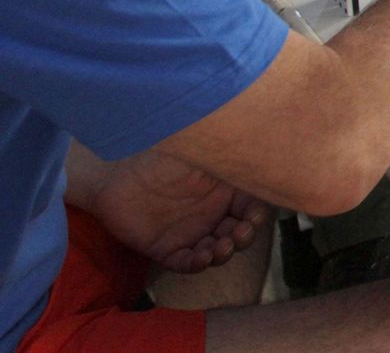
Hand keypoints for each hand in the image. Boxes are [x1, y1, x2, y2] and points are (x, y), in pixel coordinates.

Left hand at [76, 148, 271, 273]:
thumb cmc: (158, 158)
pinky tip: (202, 258)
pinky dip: (198, 264)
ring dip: (223, 252)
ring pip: (217, 250)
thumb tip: (252, 144)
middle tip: (238, 233)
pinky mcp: (167, 250)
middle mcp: (212, 214)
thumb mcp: (197, 152)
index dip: (257, 214)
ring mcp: (191, 233)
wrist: (113, 175)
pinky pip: (187, 263)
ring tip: (220, 248)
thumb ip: (223, 153)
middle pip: (239, 232)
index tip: (253, 216)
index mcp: (224, 191)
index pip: (251, 207)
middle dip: (243, 236)